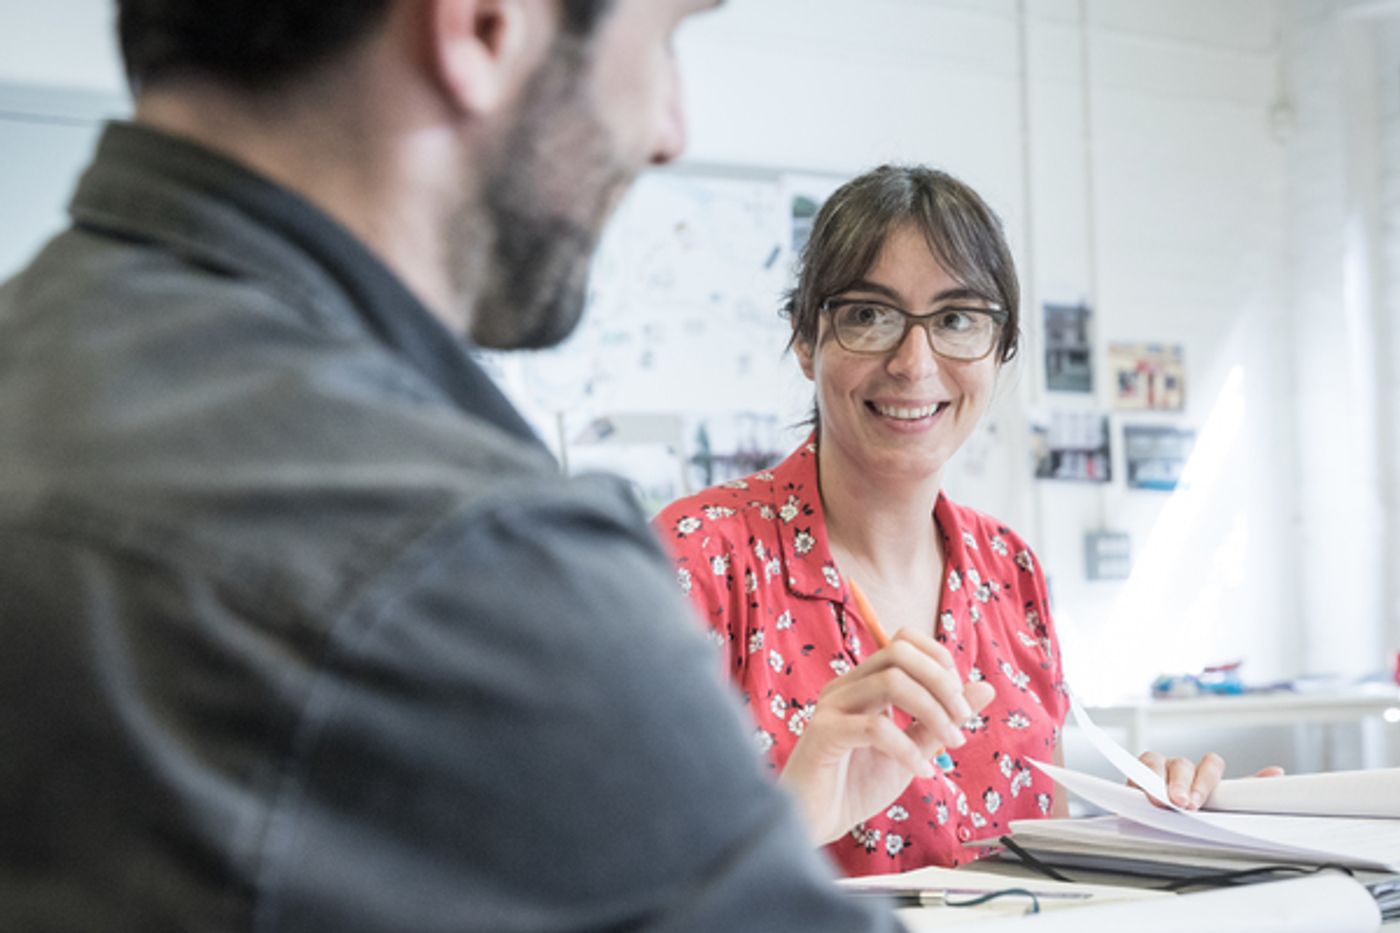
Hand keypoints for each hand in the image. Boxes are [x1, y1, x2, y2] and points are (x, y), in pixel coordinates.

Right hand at [778, 629, 995, 844]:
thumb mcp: (912, 750)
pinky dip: (909, 748)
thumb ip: (941, 720)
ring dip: (933, 711)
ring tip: (950, 743)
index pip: (903, 642)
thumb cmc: (857, 785)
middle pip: (899, 652)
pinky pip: (876, 727)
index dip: (939, 660)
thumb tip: (985, 688)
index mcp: (863, 683)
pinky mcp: (824, 733)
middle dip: (941, 681)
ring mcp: (832, 706)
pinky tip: (922, 771)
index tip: (960, 701)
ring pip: (891, 681)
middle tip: (962, 719)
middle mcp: (846, 686)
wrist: (818, 822)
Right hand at [1135, 751, 1284, 809]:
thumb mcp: (1219, 804)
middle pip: (1181, 765)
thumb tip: (1276, 774)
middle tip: (1181, 803)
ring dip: (1155, 782)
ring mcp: (1156, 770)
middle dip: (1180, 785)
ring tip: (1156, 800)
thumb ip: (1243, 789)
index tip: (1198, 801)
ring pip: (1154, 764)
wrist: (1161, 820)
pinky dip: (1134, 782)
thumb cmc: (1191, 811)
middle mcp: (1179, 767)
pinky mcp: (1134, 778)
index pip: (1210, 764)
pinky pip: (1132, 773)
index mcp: (1202, 772)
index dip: (1204, 781)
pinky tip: (1134, 790)